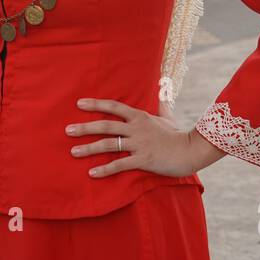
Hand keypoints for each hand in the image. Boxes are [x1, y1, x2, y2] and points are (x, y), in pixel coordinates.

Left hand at [66, 97, 219, 178]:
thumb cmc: (177, 135)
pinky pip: (120, 164)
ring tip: (73, 151)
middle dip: (85, 127)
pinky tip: (92, 173)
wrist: (191, 151)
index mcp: (139, 116)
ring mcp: (139, 144)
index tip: (79, 104)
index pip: (114, 106)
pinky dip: (105, 169)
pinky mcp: (143, 160)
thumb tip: (164, 86)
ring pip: (109, 145)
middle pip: (106, 125)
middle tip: (68, 130)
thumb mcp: (168, 116)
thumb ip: (161, 103)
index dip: (96, 104)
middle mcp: (136, 128)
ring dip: (89, 148)